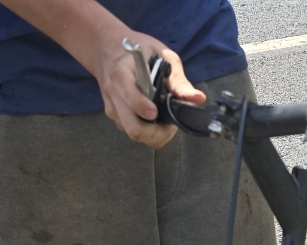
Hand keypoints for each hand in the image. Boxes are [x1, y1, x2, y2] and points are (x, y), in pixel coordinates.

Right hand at [94, 33, 204, 148]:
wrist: (108, 48)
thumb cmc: (140, 50)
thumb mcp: (163, 56)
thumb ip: (179, 80)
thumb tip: (198, 99)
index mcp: (122, 73)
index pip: (130, 98)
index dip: (144, 109)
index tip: (156, 113)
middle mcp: (114, 93)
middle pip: (134, 129)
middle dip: (157, 133)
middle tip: (170, 124)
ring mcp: (112, 107)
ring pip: (134, 135)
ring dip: (154, 134)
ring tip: (164, 119)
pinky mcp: (114, 116)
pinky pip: (132, 132)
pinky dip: (147, 132)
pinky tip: (155, 119)